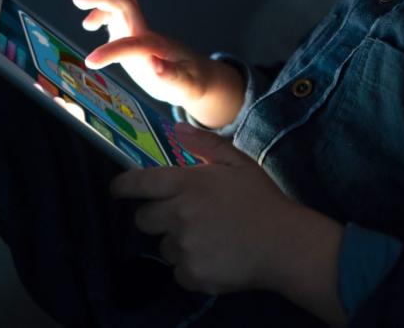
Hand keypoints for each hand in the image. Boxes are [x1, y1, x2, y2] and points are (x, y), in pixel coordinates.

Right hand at [71, 0, 214, 107]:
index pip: (132, 43)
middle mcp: (145, 34)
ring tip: (85, 19)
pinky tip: (90, 24)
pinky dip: (100, 12)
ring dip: (100, 0)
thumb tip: (155, 65)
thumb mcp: (186, 85)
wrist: (195, 76)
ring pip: (120, 5)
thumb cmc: (191, 81)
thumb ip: (172, 76)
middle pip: (126, 4)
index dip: (111, 51)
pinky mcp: (131, 37)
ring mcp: (138, 33)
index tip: (91, 62)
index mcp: (157, 47)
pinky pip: (115, 15)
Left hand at [109, 122, 304, 295]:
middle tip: (182, 216)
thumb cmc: (262, 200)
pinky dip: (190, 267)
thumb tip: (176, 130)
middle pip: (143, 219)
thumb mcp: (238, 162)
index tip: (117, 188)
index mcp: (188, 184)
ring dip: (176, 242)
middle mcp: (180, 215)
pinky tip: (214, 257)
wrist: (286, 245)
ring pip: (162, 246)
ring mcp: (184, 247)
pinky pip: (177, 271)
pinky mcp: (192, 275)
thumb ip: (205, 144)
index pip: (140, 183)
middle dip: (156, 216)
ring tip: (208, 238)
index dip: (122, 186)